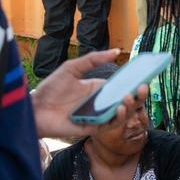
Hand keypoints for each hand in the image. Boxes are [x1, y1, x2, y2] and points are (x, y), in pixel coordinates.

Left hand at [30, 49, 147, 138]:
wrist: (35, 108)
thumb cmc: (51, 87)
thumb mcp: (73, 68)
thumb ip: (94, 59)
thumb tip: (116, 51)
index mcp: (98, 89)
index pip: (121, 87)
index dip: (134, 83)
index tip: (145, 76)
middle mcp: (100, 103)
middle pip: (125, 102)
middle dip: (137, 96)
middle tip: (143, 87)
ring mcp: (97, 116)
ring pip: (120, 115)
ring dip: (129, 107)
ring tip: (129, 97)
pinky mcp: (91, 128)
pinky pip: (108, 125)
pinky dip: (117, 118)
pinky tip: (120, 109)